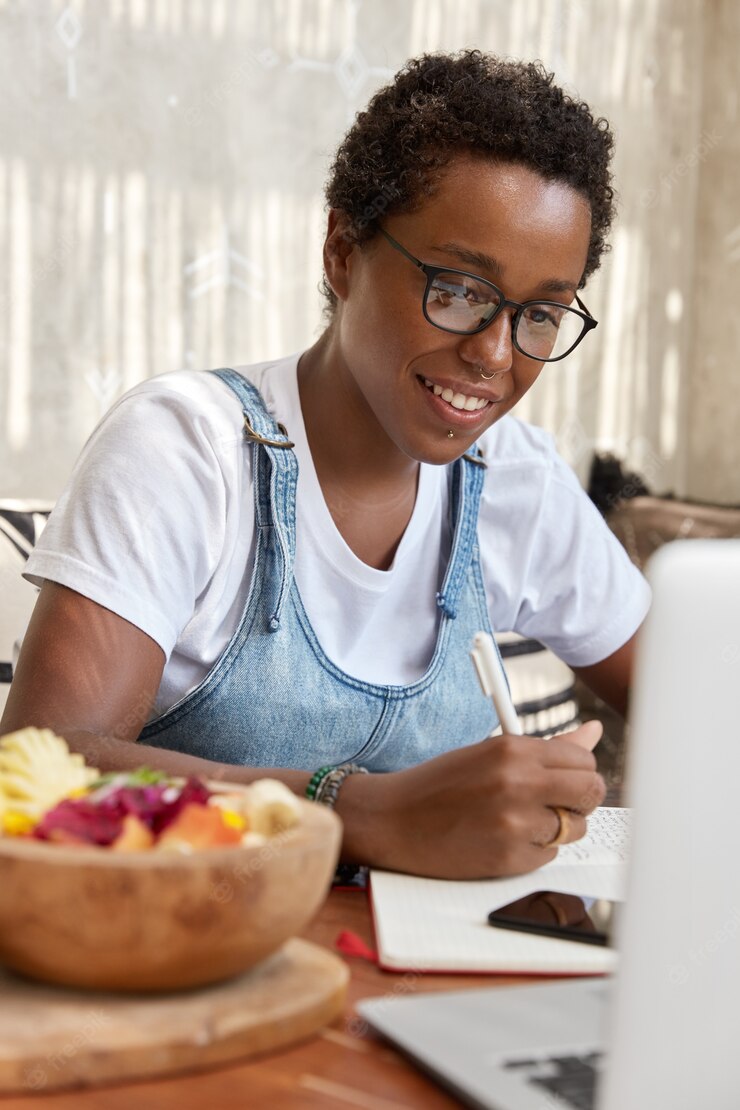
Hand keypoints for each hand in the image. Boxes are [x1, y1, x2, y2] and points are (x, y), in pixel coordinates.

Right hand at [364, 721, 605, 878]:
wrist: (393, 820)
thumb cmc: (440, 784)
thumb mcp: (490, 753)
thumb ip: (547, 749)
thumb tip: (594, 733)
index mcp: (513, 749)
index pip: (583, 759)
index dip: (579, 772)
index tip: (566, 779)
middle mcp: (518, 782)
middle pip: (591, 792)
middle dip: (581, 800)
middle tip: (557, 803)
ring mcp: (515, 822)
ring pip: (575, 828)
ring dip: (558, 828)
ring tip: (522, 822)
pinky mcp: (509, 858)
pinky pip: (549, 856)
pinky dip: (534, 851)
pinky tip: (504, 839)